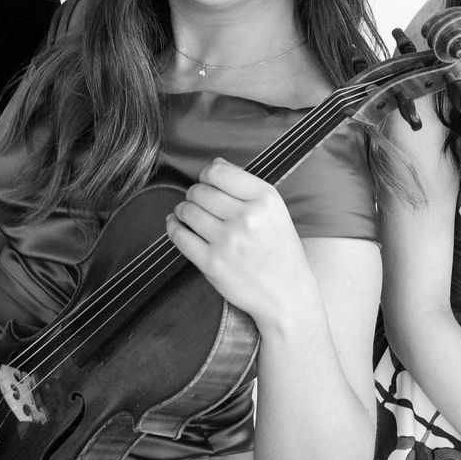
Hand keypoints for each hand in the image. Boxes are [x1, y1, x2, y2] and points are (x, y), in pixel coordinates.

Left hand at [166, 158, 316, 329]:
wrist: (287, 295)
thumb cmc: (281, 251)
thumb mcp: (275, 211)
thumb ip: (246, 186)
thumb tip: (214, 163)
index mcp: (265, 199)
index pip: (219, 172)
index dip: (207, 174)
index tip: (207, 182)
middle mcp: (247, 217)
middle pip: (199, 191)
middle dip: (195, 194)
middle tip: (199, 202)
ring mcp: (227, 241)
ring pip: (187, 211)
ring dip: (183, 210)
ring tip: (189, 215)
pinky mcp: (211, 263)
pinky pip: (178, 235)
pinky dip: (173, 227)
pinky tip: (177, 225)